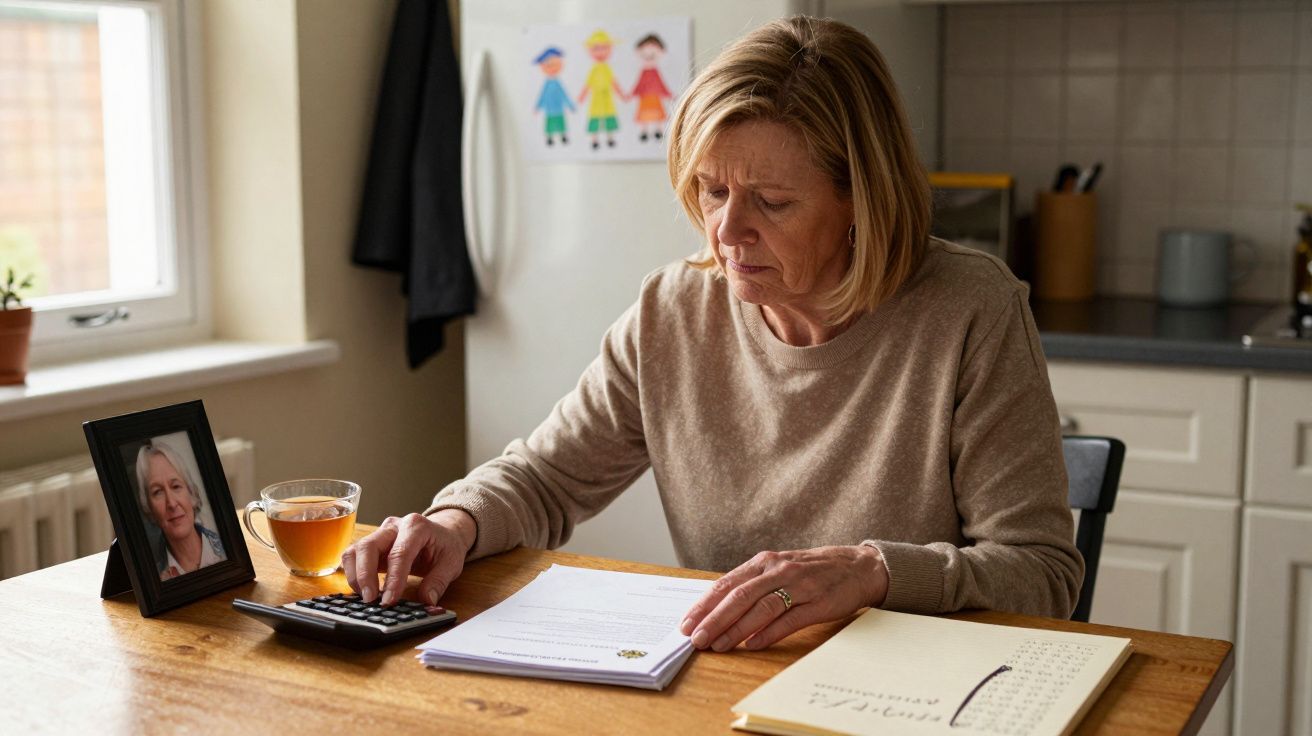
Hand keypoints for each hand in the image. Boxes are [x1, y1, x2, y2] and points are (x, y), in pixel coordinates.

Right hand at [341, 509, 476, 606]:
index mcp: (416, 526)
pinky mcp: (371, 544)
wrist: (443, 533)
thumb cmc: (446, 546)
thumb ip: (438, 582)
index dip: (393, 578)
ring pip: (355, 550)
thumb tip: (427, 601)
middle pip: (369, 546)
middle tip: (370, 600)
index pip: (400, 553)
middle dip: (365, 575)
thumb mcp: (452, 563)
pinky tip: (362, 590)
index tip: (389, 600)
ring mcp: (379, 533)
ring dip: (355, 576)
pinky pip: (353, 556)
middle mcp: (393, 526)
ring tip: (366, 597)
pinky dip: (353, 574)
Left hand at [679, 545, 888, 651]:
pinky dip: (769, 633)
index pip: (726, 584)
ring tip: (719, 645)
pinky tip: (753, 644)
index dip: (704, 605)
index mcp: (764, 561)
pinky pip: (790, 619)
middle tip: (696, 638)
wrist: (857, 567)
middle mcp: (778, 570)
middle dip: (714, 619)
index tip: (686, 623)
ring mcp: (800, 585)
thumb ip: (751, 585)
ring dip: (736, 629)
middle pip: (739, 596)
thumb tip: (717, 610)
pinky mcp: (818, 602)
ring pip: (761, 607)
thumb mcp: (778, 569)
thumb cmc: (811, 571)